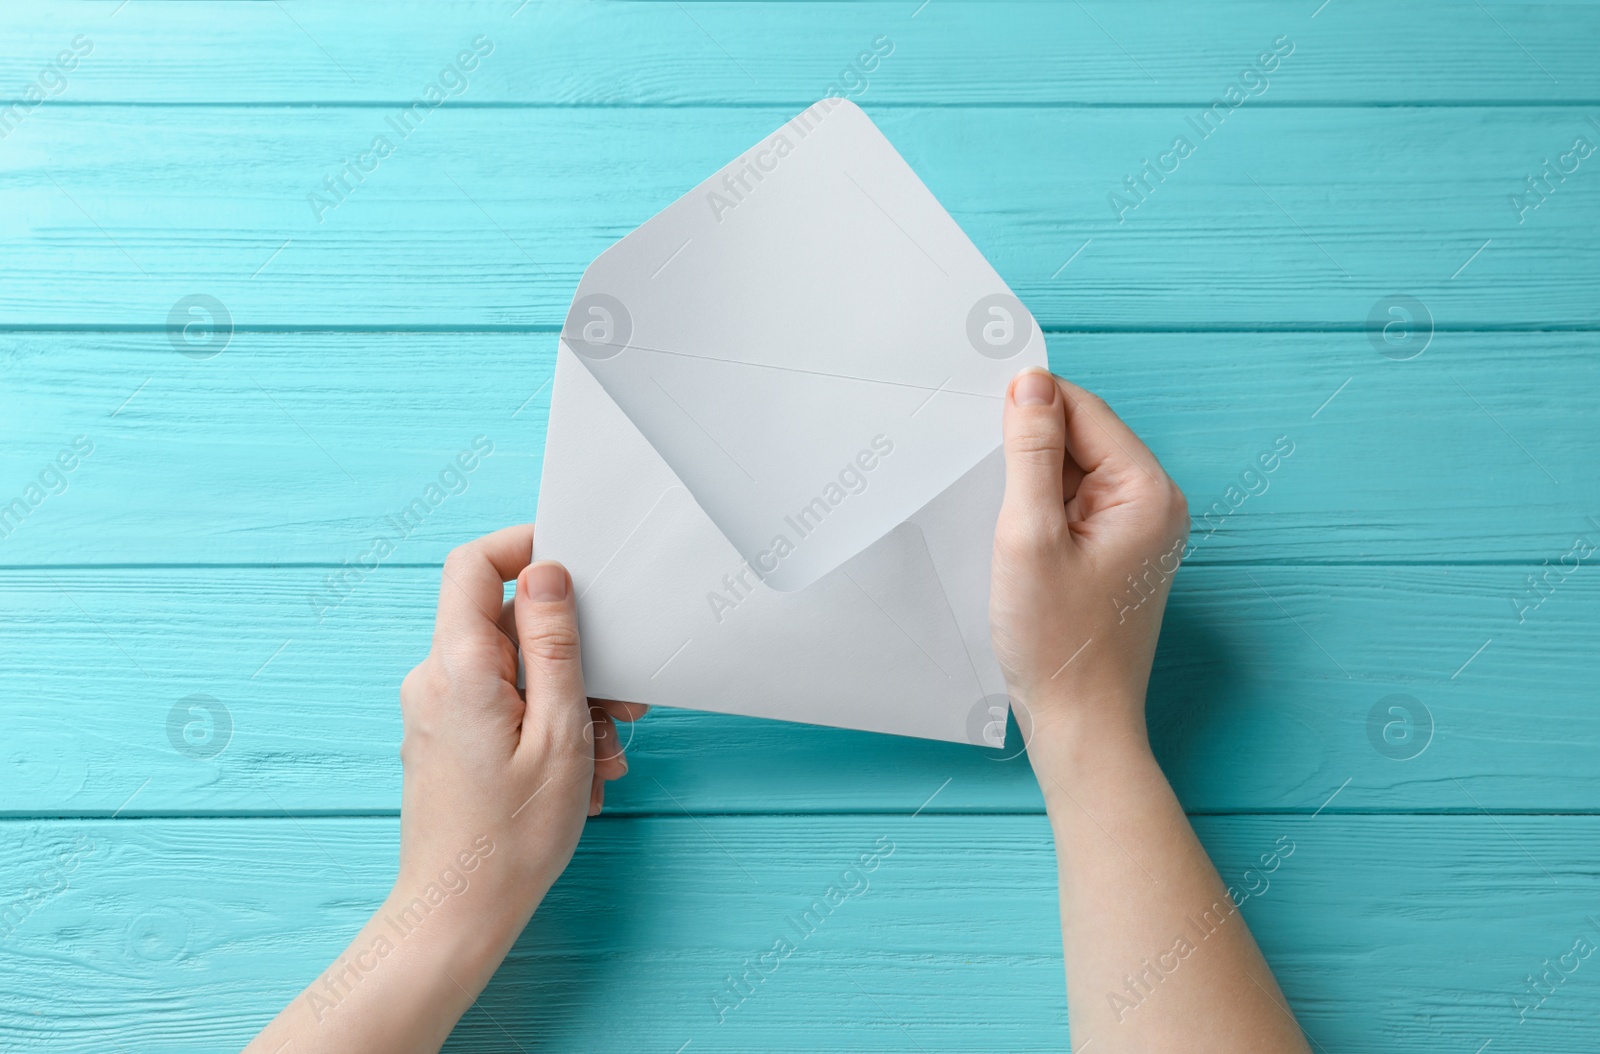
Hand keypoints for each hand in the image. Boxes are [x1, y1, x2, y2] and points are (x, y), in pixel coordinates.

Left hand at [393, 525, 644, 970]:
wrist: (457, 914)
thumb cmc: (510, 837)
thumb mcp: (558, 730)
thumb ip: (553, 643)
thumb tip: (548, 572)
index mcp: (458, 665)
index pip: (474, 564)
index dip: (525, 547)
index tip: (575, 563)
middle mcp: (436, 679)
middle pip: (508, 623)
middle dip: (573, 653)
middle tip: (620, 702)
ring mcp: (437, 710)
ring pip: (514, 671)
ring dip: (569, 701)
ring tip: (601, 756)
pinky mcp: (447, 738)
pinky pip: (503, 706)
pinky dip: (546, 726)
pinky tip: (578, 775)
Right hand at [989, 374, 1311, 1053]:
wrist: (1081, 724)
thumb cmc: (1057, 642)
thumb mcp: (1028, 536)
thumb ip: (1030, 453)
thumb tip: (1030, 382)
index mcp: (1147, 491)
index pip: (1084, 410)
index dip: (1029, 404)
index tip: (974, 407)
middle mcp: (1154, 505)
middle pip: (1082, 437)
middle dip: (1028, 444)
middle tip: (975, 466)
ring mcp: (1138, 532)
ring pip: (1074, 472)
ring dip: (1030, 479)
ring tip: (994, 512)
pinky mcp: (1117, 556)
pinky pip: (1075, 507)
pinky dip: (1039, 509)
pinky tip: (1009, 534)